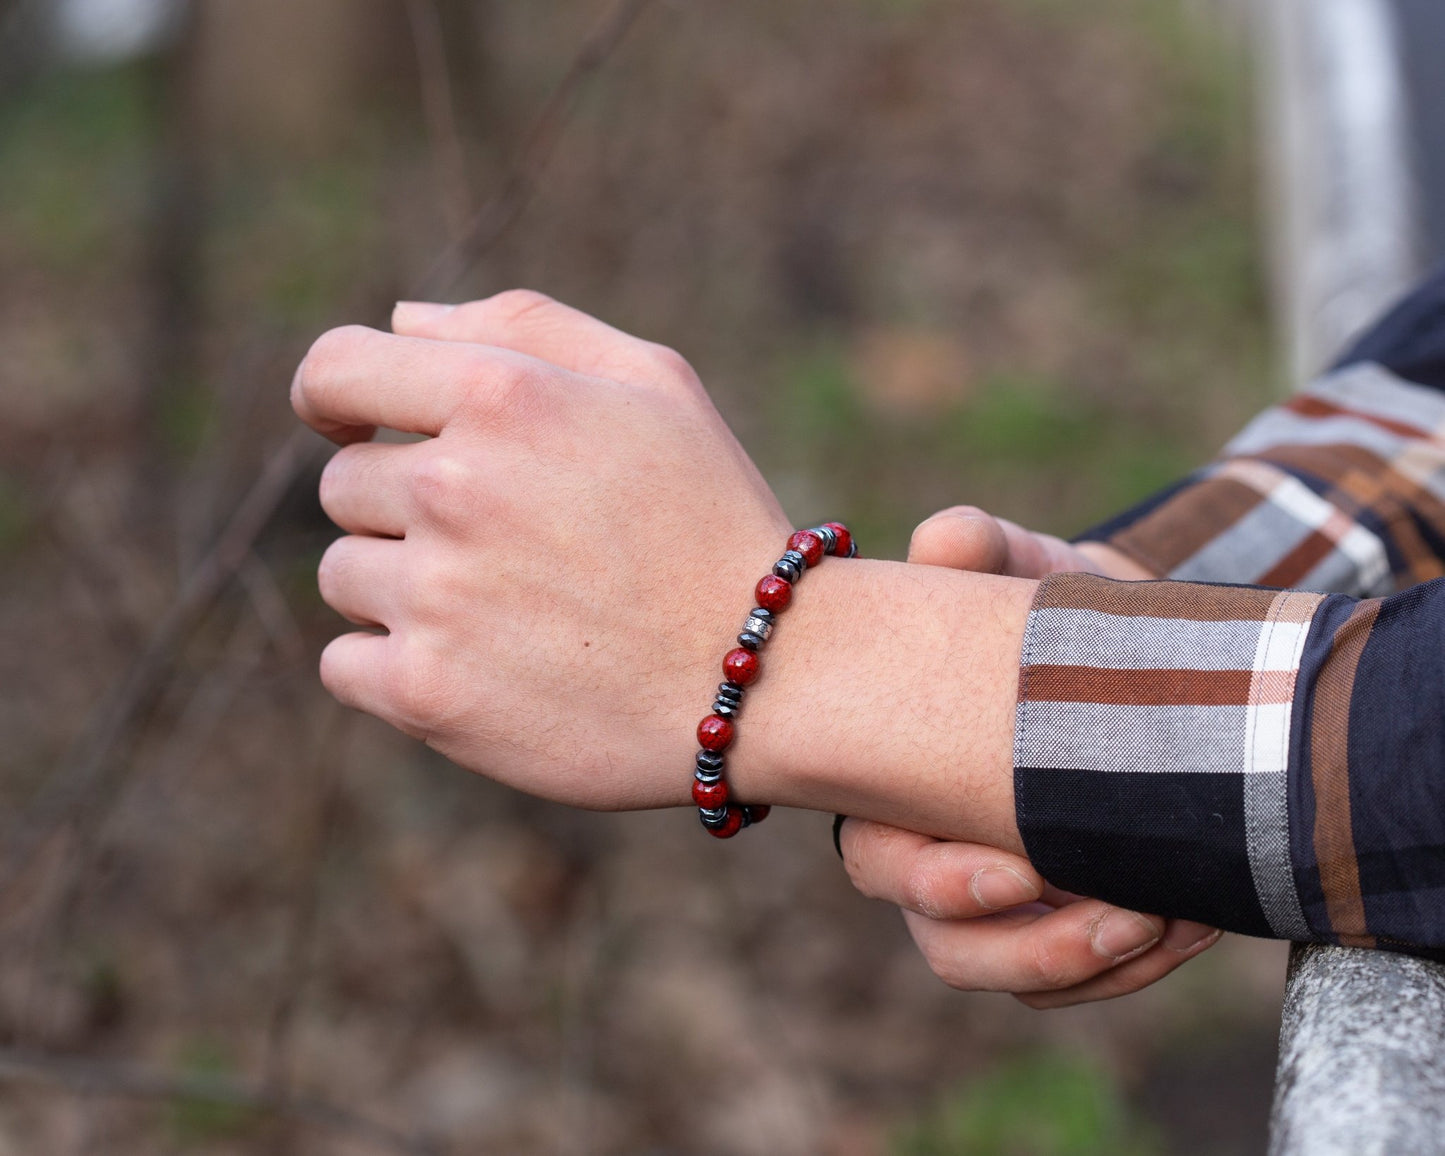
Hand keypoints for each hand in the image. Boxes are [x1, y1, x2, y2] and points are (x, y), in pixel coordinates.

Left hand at [297, 291, 791, 808]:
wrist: (766, 676)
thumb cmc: (711, 519)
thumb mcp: (655, 383)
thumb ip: (524, 325)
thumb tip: (402, 320)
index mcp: (503, 394)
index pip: (334, 371)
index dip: (332, 398)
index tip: (353, 428)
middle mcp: (455, 487)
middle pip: (343, 487)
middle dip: (403, 507)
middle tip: (501, 546)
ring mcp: (437, 596)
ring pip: (344, 575)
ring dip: (403, 589)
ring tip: (506, 612)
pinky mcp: (427, 693)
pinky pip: (343, 664)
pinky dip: (393, 667)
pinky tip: (477, 667)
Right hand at [837, 505, 1217, 1007]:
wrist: (1130, 652)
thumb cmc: (1048, 612)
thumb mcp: (1020, 565)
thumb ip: (978, 546)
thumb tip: (944, 540)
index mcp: (895, 784)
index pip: (880, 859)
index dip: (934, 884)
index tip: (1017, 873)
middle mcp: (938, 853)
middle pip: (947, 947)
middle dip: (1030, 950)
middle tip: (1119, 918)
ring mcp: (1007, 897)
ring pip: (1019, 977)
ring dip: (1094, 968)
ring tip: (1171, 923)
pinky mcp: (1070, 914)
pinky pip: (1088, 978)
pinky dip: (1141, 967)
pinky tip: (1198, 922)